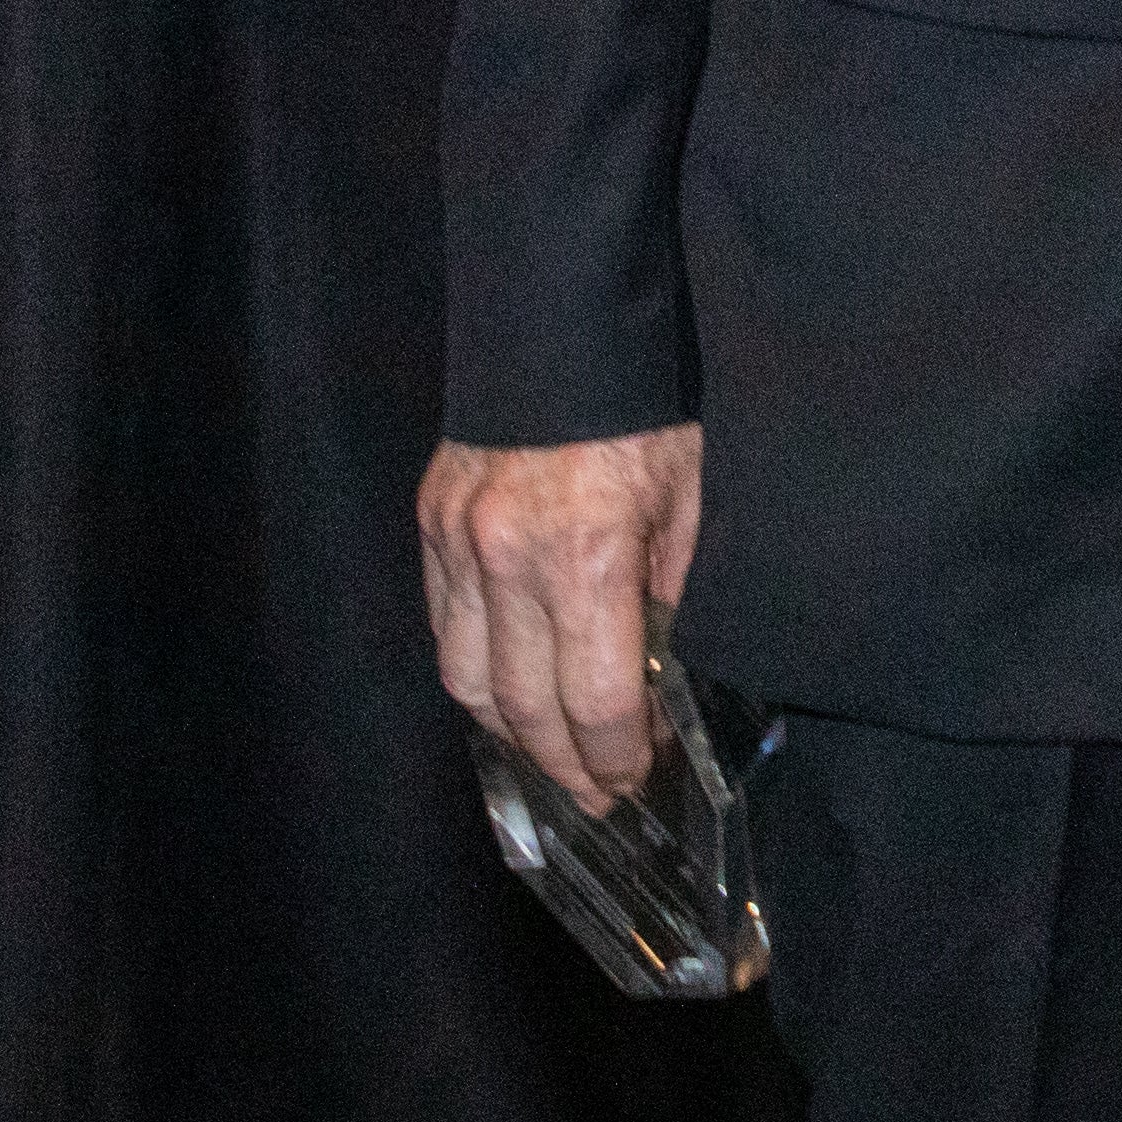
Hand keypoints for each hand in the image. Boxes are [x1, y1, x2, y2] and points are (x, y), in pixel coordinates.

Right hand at [420, 423, 705, 803]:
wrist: (562, 326)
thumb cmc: (647, 409)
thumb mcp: (690, 496)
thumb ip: (670, 586)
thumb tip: (657, 664)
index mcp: (587, 557)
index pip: (594, 699)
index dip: (617, 754)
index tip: (637, 776)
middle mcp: (509, 561)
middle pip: (523, 706)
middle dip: (565, 765)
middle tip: (598, 795)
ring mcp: (459, 544)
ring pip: (466, 679)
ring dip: (510, 733)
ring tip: (551, 760)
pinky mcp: (431, 525)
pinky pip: (443, 626)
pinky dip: (472, 672)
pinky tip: (505, 691)